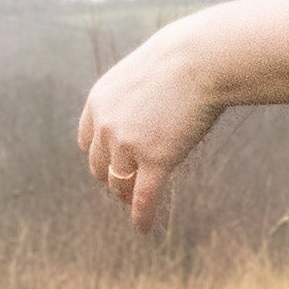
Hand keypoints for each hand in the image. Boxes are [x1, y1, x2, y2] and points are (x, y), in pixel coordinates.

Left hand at [76, 22, 225, 226]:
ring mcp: (129, 144)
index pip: (87, 141)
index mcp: (98, 101)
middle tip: (126, 188)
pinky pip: (143, 198)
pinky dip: (142, 216)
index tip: (111, 165)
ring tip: (135, 204)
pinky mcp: (155, 160)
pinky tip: (144, 229)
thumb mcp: (142, 75)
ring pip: (119, 184)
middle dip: (112, 178)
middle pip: (100, 167)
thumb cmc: (182, 61)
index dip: (100, 156)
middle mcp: (107, 125)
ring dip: (126, 196)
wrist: (201, 58)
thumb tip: (142, 114)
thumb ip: (132, 98)